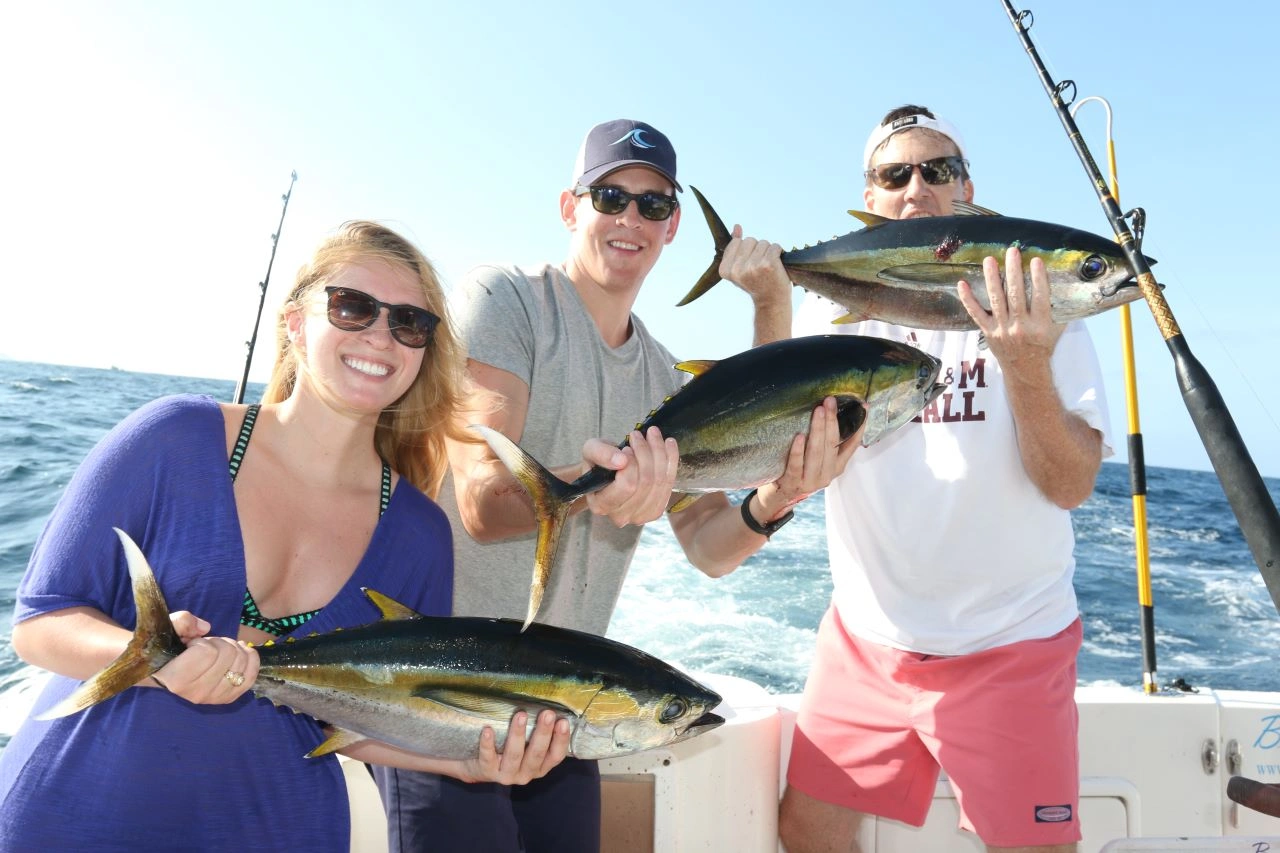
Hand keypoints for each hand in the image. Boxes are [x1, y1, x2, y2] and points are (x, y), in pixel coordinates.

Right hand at [152, 618, 258, 703]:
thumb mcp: (167, 629)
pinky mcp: (226, 698)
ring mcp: (213, 698)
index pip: (209, 652)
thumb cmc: (165, 650)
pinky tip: (242, 651)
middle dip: (221, 642)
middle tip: (208, 646)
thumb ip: (182, 622)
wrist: (163, 673)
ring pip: (242, 663)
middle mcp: (197, 693)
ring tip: (219, 650)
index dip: (204, 641)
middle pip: (229, 655)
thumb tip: (206, 627)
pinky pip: (250, 677)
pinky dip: (250, 660)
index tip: (192, 644)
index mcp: (178, 679)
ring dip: (234, 649)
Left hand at [463, 710, 569, 784]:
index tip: (563, 721)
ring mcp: (507, 775)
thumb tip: (550, 704)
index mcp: (540, 766)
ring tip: (521, 715)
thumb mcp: (527, 746)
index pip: (556, 756)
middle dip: (543, 733)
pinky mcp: (488, 772)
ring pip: (514, 755)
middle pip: (537, 754)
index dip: (561, 740)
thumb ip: (537, 733)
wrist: (479, 768)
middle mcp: (526, 773)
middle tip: (547, 713)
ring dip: (518, 734)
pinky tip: (488, 730)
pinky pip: (488, 758)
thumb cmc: (509, 750)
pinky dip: (488, 744)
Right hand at [582, 427, 678, 526]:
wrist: (608, 473)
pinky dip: (671, 460)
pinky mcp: (656, 511)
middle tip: (638, 435)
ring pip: (660, 482)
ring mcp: (641, 516)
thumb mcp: (591, 451)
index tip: (626, 447)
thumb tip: (621, 460)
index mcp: (601, 505)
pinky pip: (670, 483)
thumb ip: (600, 453)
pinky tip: (669, 443)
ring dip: (659, 452)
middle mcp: (621, 516)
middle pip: (646, 482)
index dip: (631, 463)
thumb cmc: (598, 464)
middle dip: (645, 452)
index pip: (627, 485)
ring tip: (652, 435)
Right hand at [720, 225, 788, 304]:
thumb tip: (736, 226)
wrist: (771, 301)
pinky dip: (778, 252)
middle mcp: (737, 269)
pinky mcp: (768, 264)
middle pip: (749, 240)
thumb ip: (736, 247)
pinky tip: (776, 264)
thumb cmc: (756, 283)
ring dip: (768, 252)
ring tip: (768, 267)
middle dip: (757, 249)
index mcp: (725, 270)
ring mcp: (753, 266)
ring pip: (763, 243)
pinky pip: (775, 246)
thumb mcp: (739, 267)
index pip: (736, 242)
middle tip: (760, 267)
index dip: (745, 250)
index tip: (748, 265)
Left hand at [752, 397, 859, 518]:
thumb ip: (825, 443)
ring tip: (818, 411)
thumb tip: (829, 412)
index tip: (863, 408)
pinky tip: (799, 436)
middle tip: (830, 401)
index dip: (858, 427)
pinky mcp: (792, 483)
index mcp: (836, 468)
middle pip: (832, 444)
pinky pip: (796, 465)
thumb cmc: (798, 471)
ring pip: (816, 453)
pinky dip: (798, 450)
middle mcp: (826, 475)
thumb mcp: (816, 460)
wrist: (777, 497)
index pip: (851, 445)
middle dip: (832, 421)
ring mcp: (810, 481)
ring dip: (818, 430)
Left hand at [956, 246, 1063, 377]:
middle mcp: (1021, 327)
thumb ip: (1058, 308)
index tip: (1036, 260)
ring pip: (996, 300)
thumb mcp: (1056, 329)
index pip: (1040, 297)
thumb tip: (1064, 283)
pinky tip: (962, 284)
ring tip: (989, 260)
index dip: (1039, 278)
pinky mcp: (988, 332)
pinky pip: (976, 313)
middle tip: (1012, 251)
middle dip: (1013, 271)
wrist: (1026, 371)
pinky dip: (968, 299)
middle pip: (1016, 295)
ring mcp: (1002, 329)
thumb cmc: (1043, 345)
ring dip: (992, 278)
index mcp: (1040, 325)